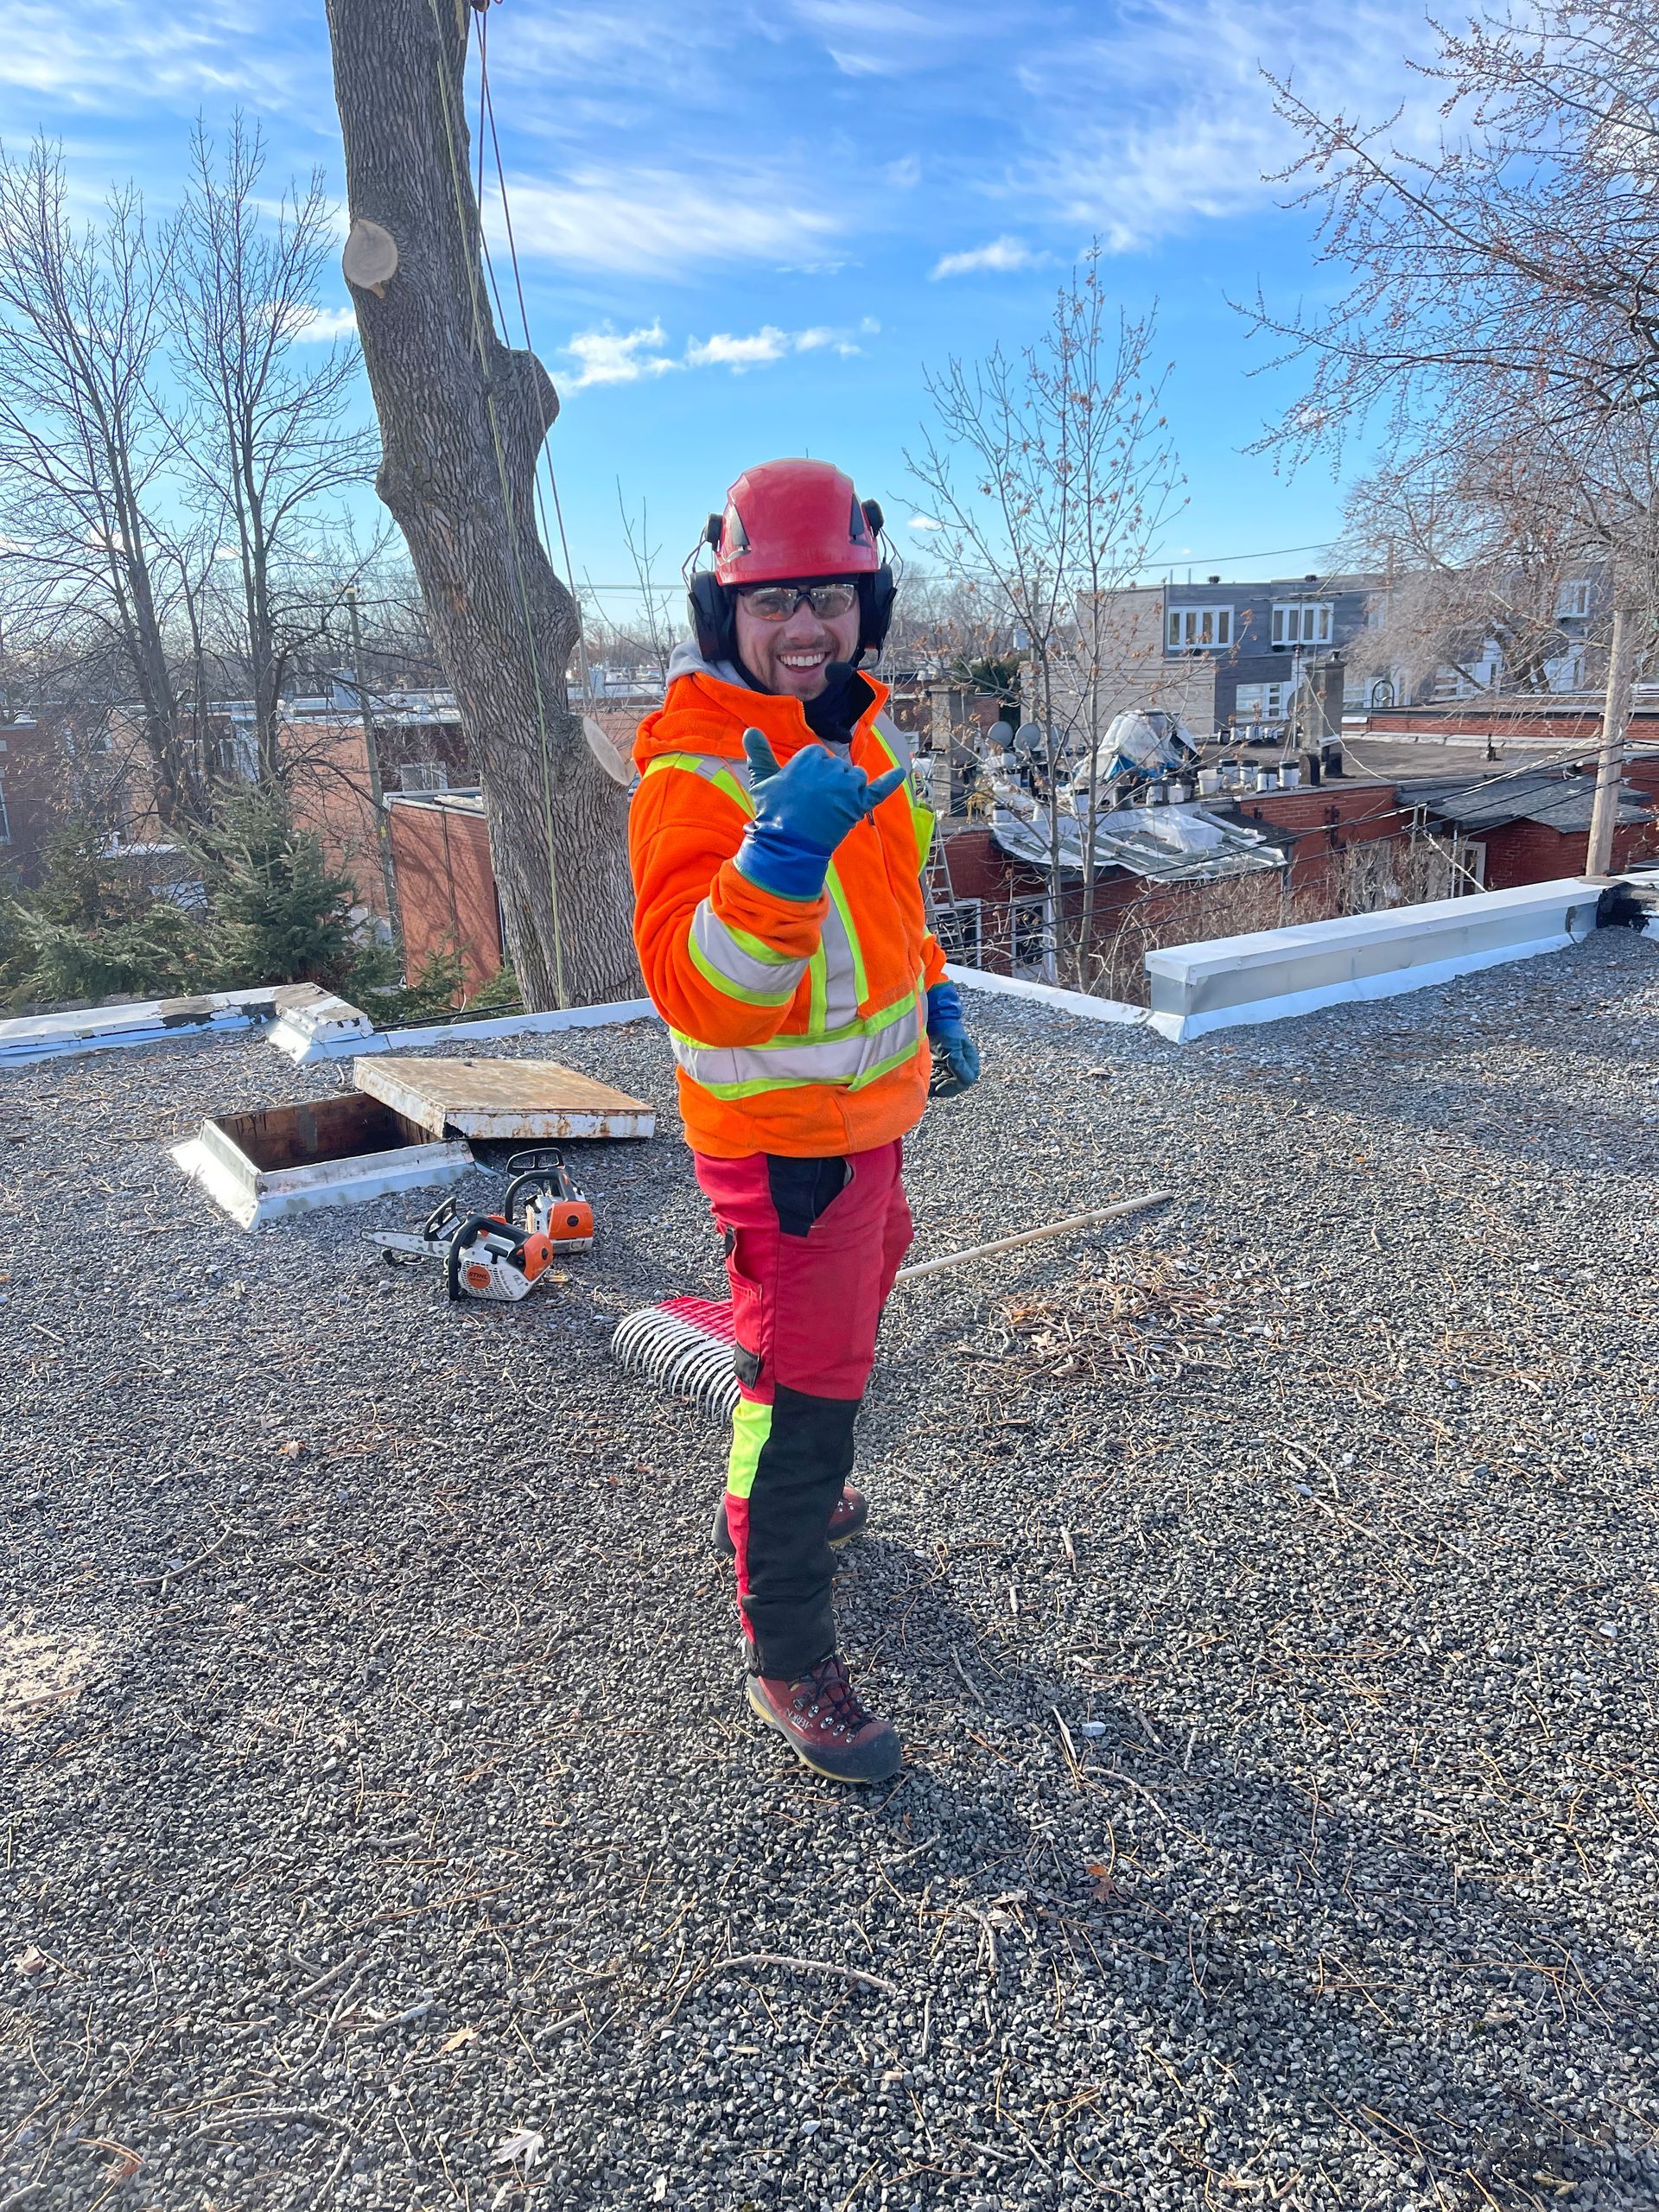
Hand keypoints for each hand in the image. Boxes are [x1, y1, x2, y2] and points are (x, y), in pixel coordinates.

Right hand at [734, 730, 907, 899]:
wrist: (789, 845)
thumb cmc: (774, 814)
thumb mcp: (761, 781)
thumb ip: (759, 754)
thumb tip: (751, 730)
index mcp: (810, 757)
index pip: (819, 756)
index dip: (812, 774)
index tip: (802, 791)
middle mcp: (832, 767)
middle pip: (839, 767)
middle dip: (830, 782)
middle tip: (814, 805)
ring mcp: (848, 786)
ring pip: (857, 777)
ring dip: (850, 788)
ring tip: (832, 808)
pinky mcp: (860, 805)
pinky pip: (880, 789)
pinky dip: (892, 780)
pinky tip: (903, 771)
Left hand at [926, 980, 979, 1094]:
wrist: (934, 1017)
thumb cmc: (945, 1029)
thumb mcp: (952, 1046)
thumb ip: (958, 1063)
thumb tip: (966, 1081)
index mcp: (969, 1061)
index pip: (965, 1081)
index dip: (952, 1087)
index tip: (938, 1088)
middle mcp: (961, 1064)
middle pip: (953, 1084)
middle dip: (941, 1087)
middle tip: (928, 1086)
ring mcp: (950, 1064)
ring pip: (944, 1082)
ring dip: (934, 1084)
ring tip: (923, 1082)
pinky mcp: (940, 1063)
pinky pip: (936, 1077)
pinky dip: (930, 1079)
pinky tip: (922, 1077)